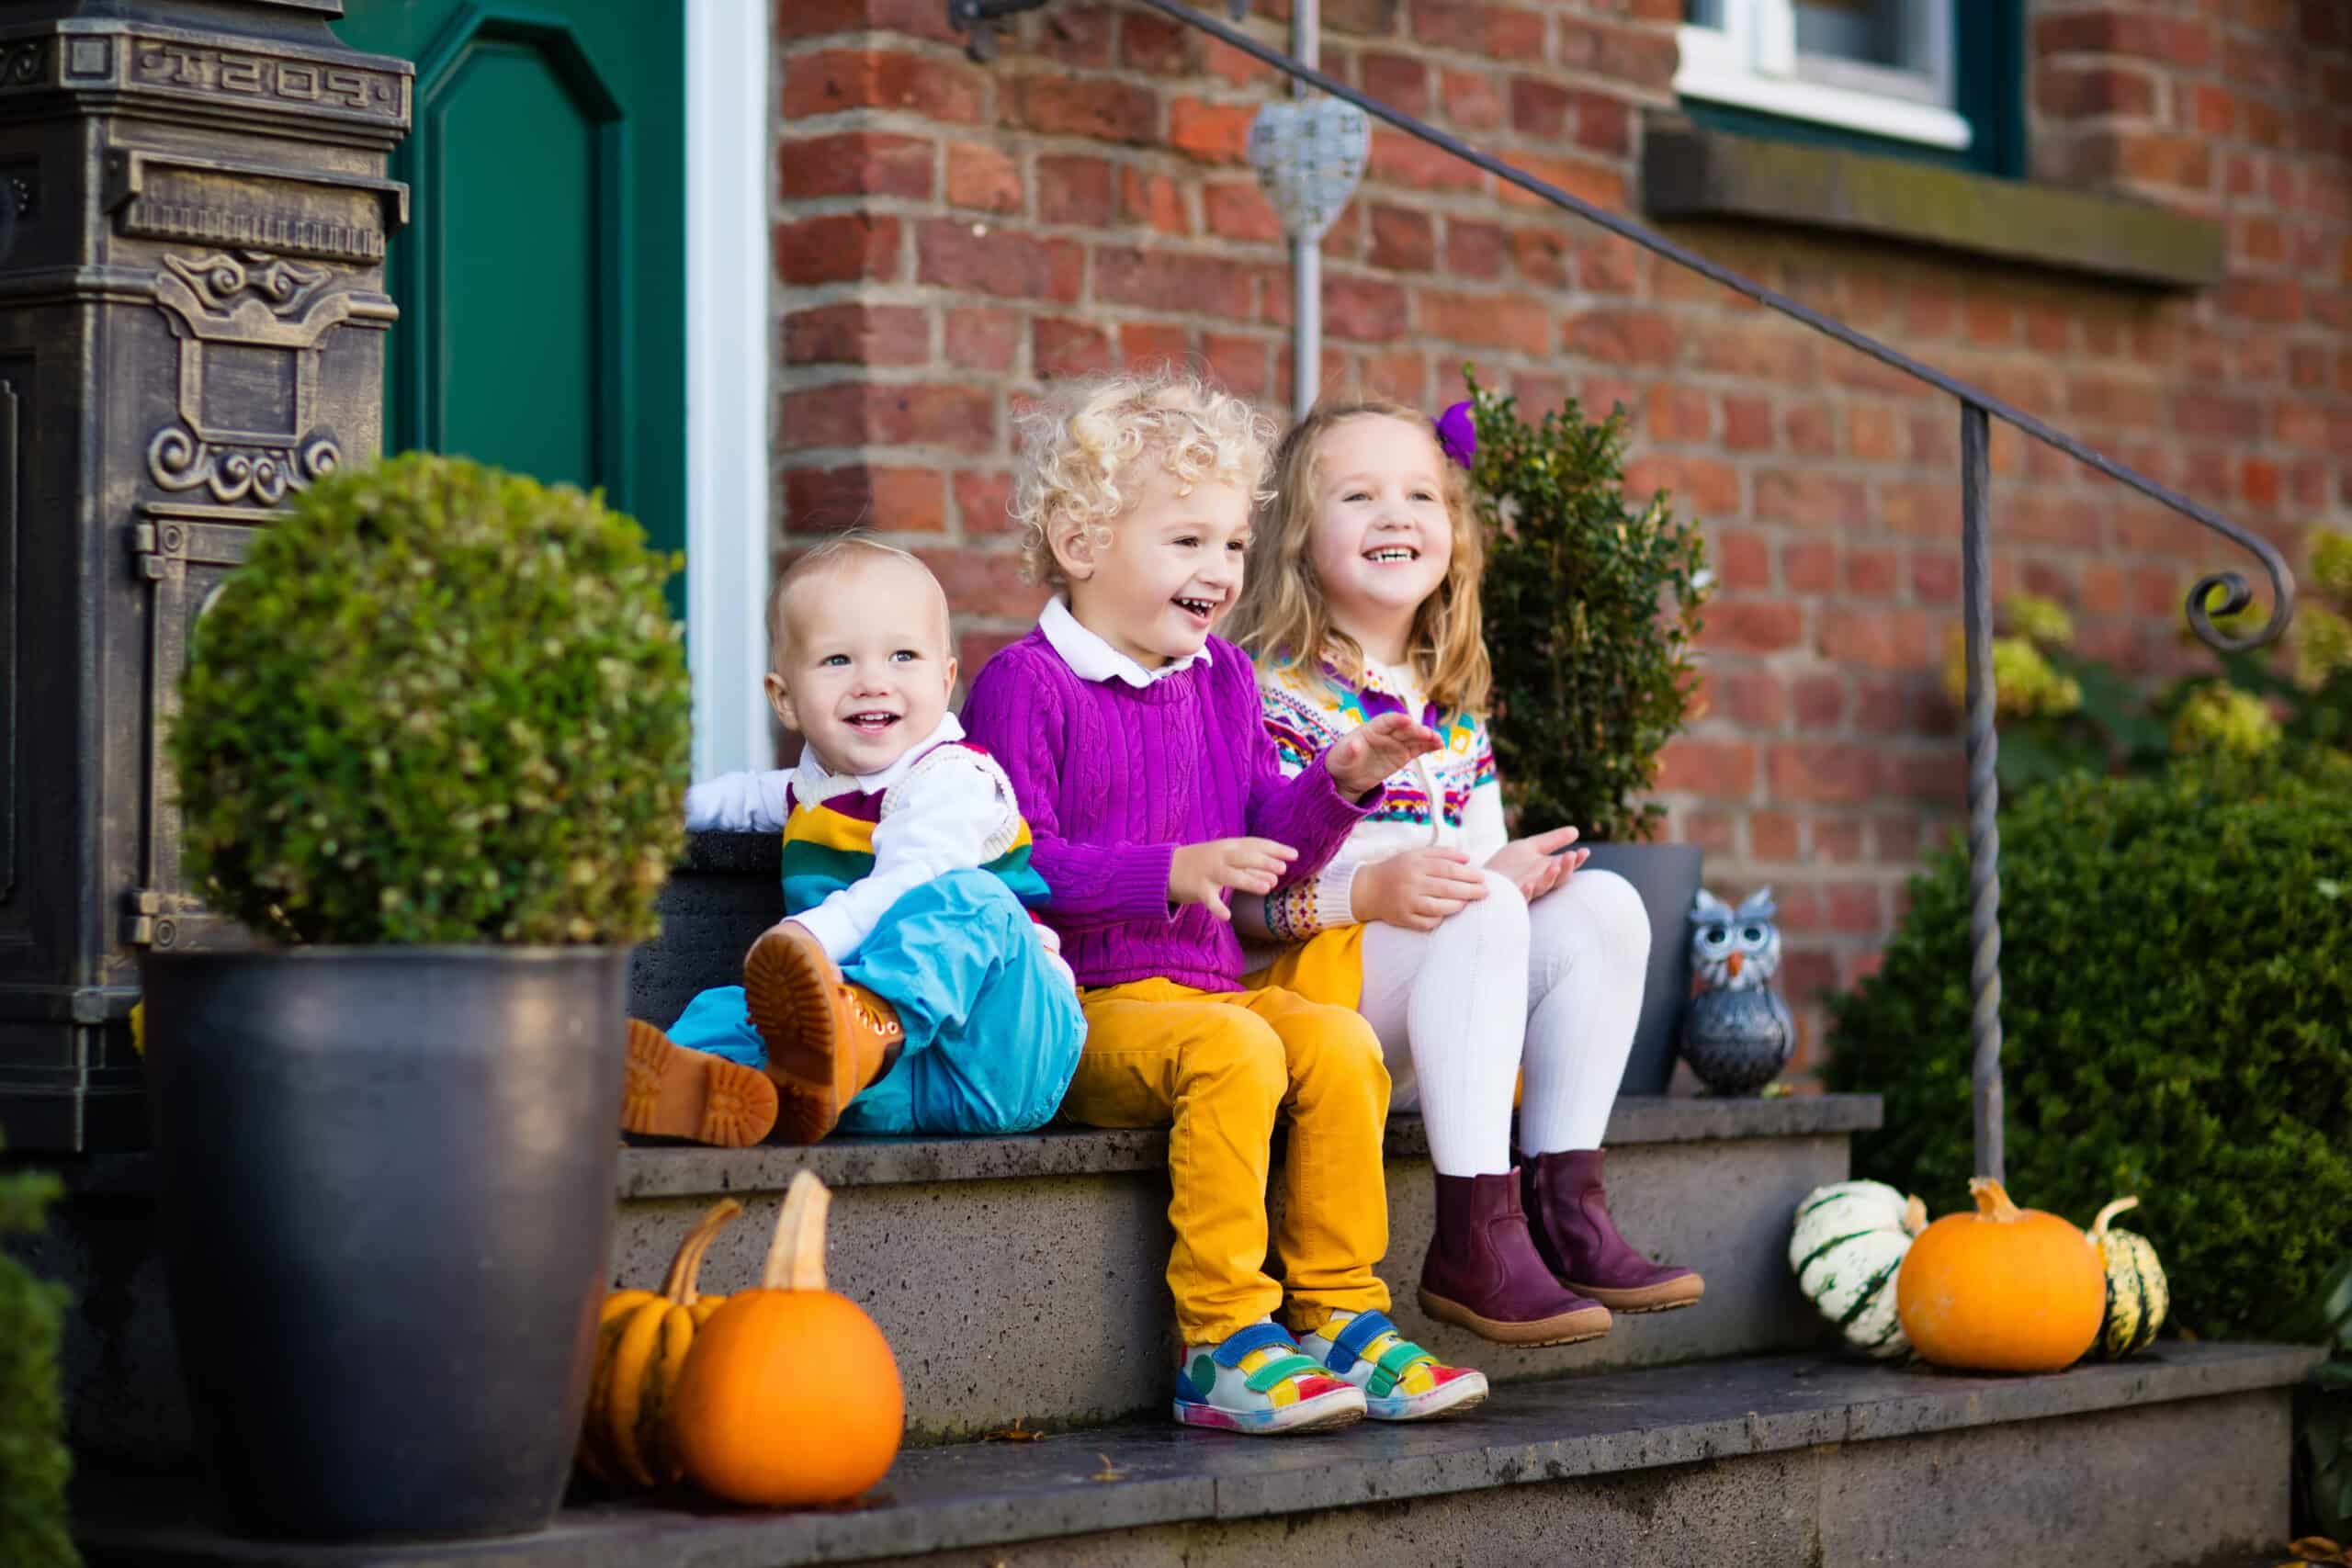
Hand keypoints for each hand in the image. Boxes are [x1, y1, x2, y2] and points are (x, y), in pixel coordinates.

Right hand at [1169, 837, 1296, 922]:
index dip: (1275, 848)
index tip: (1295, 854)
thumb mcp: (1227, 861)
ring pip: (1230, 875)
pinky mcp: (1197, 888)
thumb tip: (1277, 876)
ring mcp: (1208, 872)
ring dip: (1248, 880)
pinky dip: (1217, 907)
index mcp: (1229, 846)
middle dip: (1264, 861)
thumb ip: (1250, 868)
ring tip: (1268, 887)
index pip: (1255, 844)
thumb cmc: (1204, 864)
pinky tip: (1226, 916)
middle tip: (1283, 868)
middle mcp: (1220, 856)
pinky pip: (1209, 899)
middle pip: (1244, 856)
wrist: (1166, 868)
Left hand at [1325, 711, 1441, 797]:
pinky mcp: (1403, 754)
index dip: (1396, 721)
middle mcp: (1386, 733)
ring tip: (1439, 741)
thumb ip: (1349, 750)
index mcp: (1371, 729)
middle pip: (1403, 729)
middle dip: (1415, 730)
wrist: (1347, 775)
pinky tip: (1439, 746)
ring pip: (1414, 738)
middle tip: (1428, 734)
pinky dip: (1428, 746)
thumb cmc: (1341, 761)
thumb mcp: (1341, 757)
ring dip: (1427, 738)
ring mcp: (1396, 743)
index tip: (1407, 720)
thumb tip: (1354, 745)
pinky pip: (1418, 748)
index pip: (1385, 722)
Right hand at [1352, 848, 1489, 931]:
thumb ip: (1442, 853)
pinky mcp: (1402, 919)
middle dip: (1470, 891)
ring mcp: (1406, 902)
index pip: (1448, 869)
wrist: (1367, 889)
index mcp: (1416, 864)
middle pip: (1447, 888)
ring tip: (1467, 903)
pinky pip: (1426, 923)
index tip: (1483, 878)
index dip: (1468, 874)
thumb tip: (1468, 858)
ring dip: (1457, 906)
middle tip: (1485, 892)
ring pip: (1438, 907)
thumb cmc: (1398, 869)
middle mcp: (1411, 883)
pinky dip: (1439, 919)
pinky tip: (1446, 913)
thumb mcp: (1416, 855)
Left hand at [1485, 826, 1586, 900]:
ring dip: (1550, 878)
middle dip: (1566, 868)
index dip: (1576, 860)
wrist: (1483, 879)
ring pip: (1542, 887)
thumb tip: (1576, 831)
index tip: (1584, 851)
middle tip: (1572, 855)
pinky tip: (1529, 884)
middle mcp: (1539, 882)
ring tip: (1555, 866)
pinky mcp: (1511, 897)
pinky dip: (1526, 892)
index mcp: (1546, 871)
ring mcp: (1526, 890)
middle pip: (1558, 878)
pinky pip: (1521, 897)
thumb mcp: (1530, 847)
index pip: (1565, 866)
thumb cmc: (1507, 865)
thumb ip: (1551, 841)